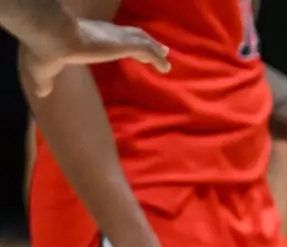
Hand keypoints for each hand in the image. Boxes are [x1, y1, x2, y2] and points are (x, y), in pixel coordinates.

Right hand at [22, 18, 168, 97]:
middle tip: (159, 49)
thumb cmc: (45, 48)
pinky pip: (147, 51)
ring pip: (143, 41)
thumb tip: (39, 93)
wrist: (52, 35)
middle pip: (132, 35)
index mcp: (89, 35)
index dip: (123, 41)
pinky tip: (166, 68)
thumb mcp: (44, 68)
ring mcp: (116, 37)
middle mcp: (106, 33)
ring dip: (155, 50)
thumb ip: (45, 81)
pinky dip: (157, 59)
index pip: (112, 36)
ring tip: (166, 58)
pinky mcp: (122, 44)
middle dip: (146, 42)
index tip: (132, 47)